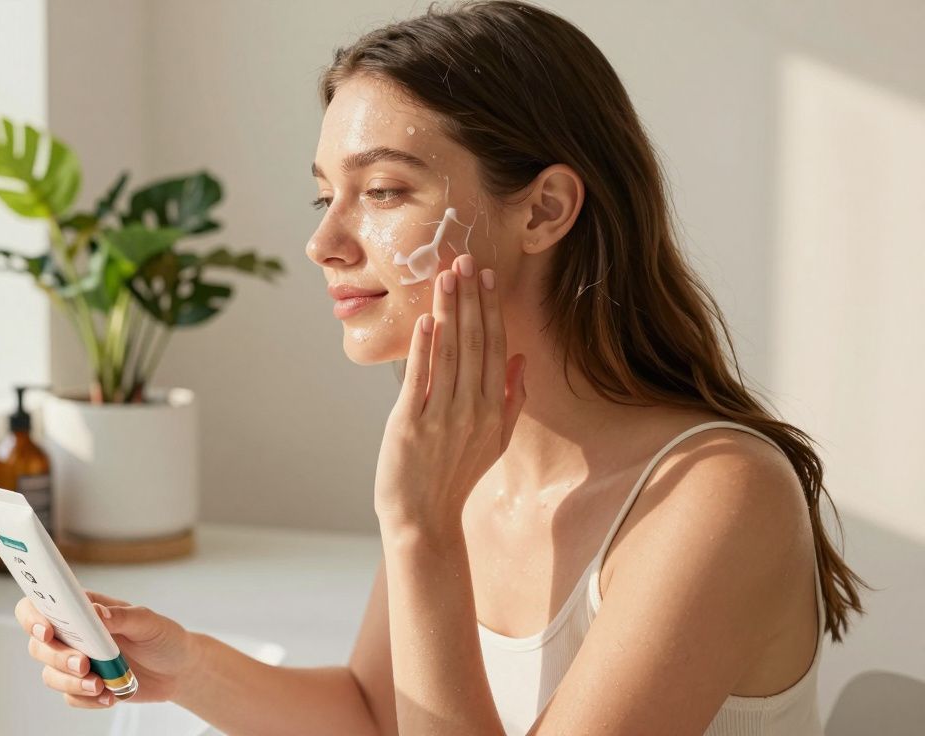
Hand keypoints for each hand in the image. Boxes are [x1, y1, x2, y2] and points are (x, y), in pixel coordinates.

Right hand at [15, 590, 201, 707]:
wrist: (178, 670)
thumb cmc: (163, 637)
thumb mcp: (149, 621)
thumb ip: (122, 616)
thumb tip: (98, 612)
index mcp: (85, 609)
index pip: (44, 604)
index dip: (34, 616)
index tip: (47, 630)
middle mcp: (75, 634)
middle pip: (40, 644)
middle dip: (57, 656)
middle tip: (85, 663)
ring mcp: (78, 661)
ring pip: (50, 673)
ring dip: (71, 682)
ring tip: (100, 685)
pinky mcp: (85, 686)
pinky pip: (70, 696)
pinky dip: (86, 699)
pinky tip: (110, 695)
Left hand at [374, 254, 526, 532]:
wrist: (424, 519)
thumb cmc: (456, 477)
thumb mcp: (495, 441)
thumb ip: (511, 400)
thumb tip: (521, 360)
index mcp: (494, 410)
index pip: (495, 348)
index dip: (490, 310)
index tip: (485, 277)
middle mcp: (473, 410)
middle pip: (474, 343)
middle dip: (469, 299)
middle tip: (464, 259)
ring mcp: (442, 417)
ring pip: (449, 354)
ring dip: (448, 312)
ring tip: (445, 277)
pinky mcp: (410, 425)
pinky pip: (420, 379)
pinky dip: (424, 348)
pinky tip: (426, 320)